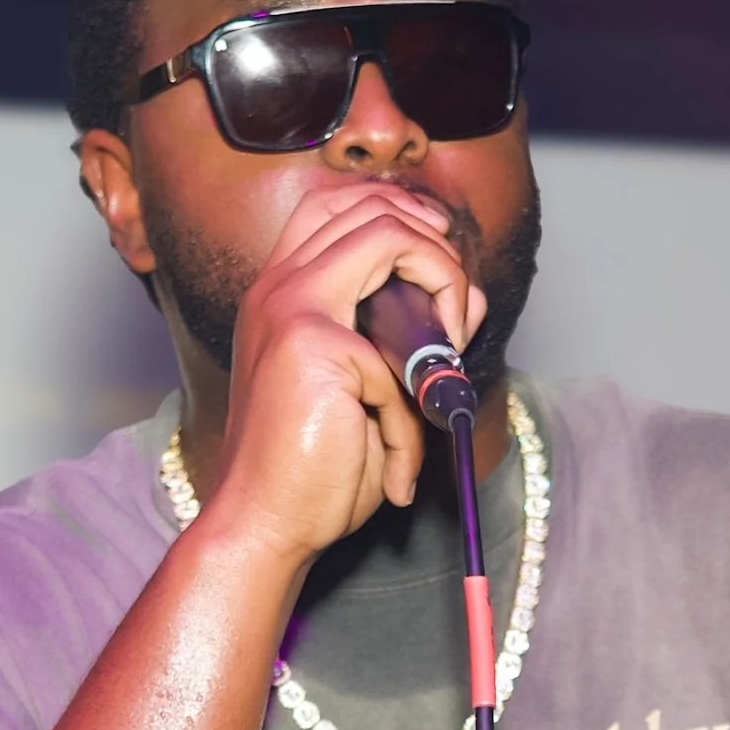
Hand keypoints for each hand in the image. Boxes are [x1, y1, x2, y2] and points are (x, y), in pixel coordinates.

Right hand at [210, 186, 487, 568]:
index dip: (402, 216)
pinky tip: (398, 454)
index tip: (440, 268)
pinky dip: (414, 406)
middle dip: (433, 241)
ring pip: (388, 230)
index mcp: (279, 296)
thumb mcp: (369, 390)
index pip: (340, 206)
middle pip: (367, 201)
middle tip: (454, 307)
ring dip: (442, 281)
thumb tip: (466, 298)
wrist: (264, 528)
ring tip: (442, 355)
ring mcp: (288, 306)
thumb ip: (408, 339)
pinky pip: (401, 347)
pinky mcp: (309, 340)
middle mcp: (276, 288)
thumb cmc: (309, 472)